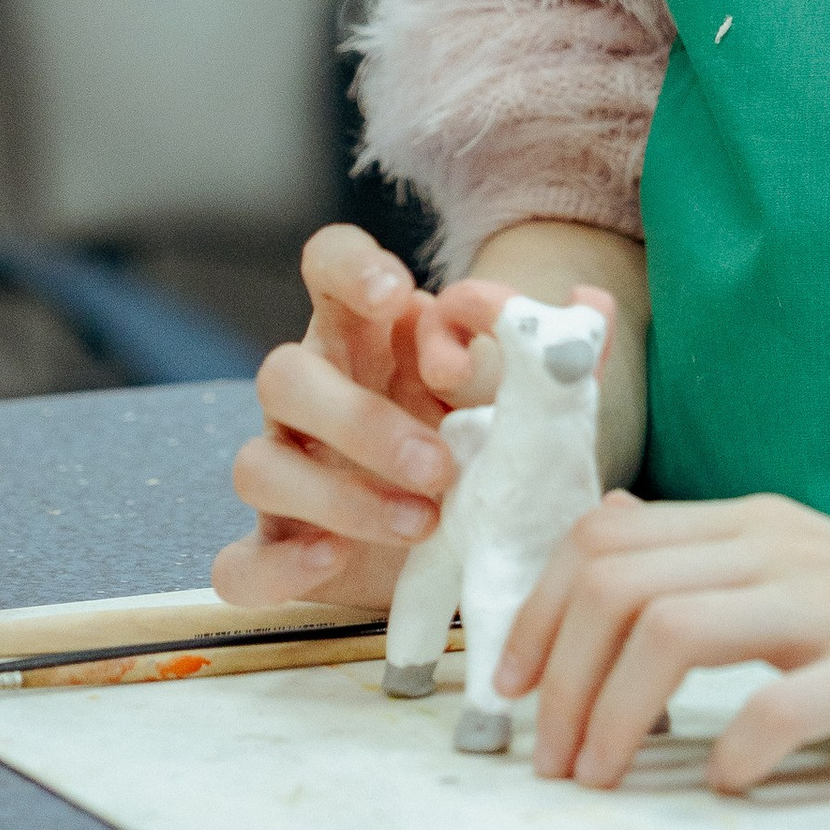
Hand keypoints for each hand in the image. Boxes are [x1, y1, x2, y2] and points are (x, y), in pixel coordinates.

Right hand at [211, 225, 613, 614]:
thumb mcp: (526, 406)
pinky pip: (238, 561)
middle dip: (360, 418)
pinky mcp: (279, 553)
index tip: (393, 294)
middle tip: (442, 465)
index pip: (326, 265)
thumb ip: (557, 357)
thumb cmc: (488, 456)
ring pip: (256, 463)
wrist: (472, 552)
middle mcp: (316, 398)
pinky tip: (333, 560)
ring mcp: (289, 475)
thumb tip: (591, 306)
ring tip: (424, 521)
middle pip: (282, 372)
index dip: (347, 267)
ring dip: (338, 495)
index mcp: (370, 340)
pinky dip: (277, 564)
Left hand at [493, 492, 829, 792]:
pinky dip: (732, 752)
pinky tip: (725, 787)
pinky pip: (784, 705)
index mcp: (757, 526)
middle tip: (548, 759)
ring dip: (611, 715)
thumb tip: (602, 548)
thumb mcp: (807, 574)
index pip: (602, 543)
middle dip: (556, 678)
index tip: (513, 692)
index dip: (537, 618)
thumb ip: (713, 566)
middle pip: (618, 584)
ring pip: (673, 631)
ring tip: (604, 780)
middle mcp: (786, 550)